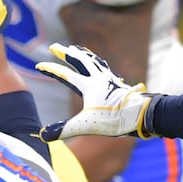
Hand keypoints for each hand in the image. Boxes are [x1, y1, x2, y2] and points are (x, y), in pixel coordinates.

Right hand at [34, 44, 154, 141]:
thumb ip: (65, 129)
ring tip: (78, 49)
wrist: (143, 115)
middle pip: (80, 61)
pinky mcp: (120, 86)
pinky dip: (99, 65)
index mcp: (89, 86)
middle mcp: (99, 79)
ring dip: (83, 55)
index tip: (39, 65)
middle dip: (65, 53)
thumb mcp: (87, 125)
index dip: (51, 70)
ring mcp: (111, 81)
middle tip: (55, 46)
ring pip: (94, 62)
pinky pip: (106, 70)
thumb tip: (43, 135)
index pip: (66, 75)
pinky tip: (102, 69)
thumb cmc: (116, 119)